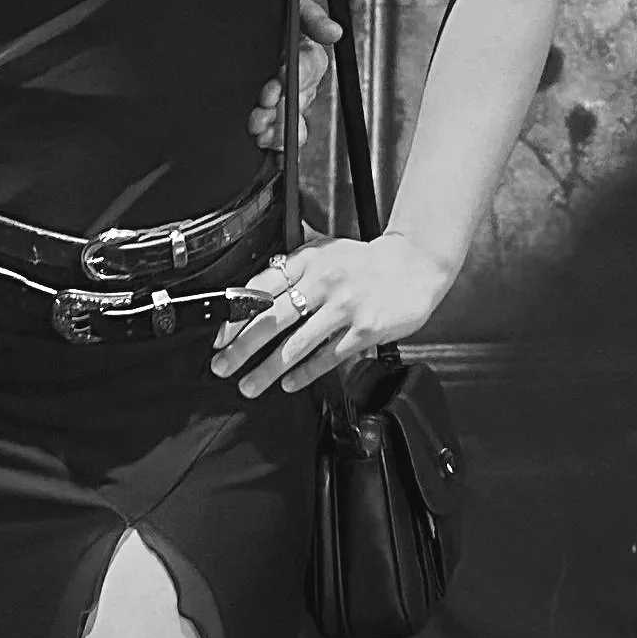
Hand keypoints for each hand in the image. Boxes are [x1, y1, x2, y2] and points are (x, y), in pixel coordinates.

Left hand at [209, 230, 451, 398]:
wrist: (416, 265)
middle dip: (242, 348)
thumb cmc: (366, 263)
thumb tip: (253, 294)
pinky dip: (304, 373)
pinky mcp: (365, 329)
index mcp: (309, 260)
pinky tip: (288, 383)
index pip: (261, 289)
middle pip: (272, 319)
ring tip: (249, 385)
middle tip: (223, 366)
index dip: (236, 317)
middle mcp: (324, 281)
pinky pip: (328, 356)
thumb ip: (294, 269)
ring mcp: (345, 307)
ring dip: (267, 369)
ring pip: (296, 344)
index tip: (221, 338)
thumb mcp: (326, 251)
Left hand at [246, 0, 339, 157]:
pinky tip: (264, 145)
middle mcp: (298, 79)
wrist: (225, 24)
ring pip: (293, 122)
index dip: (298, 75)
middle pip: (301, 99)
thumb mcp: (288, 5)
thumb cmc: (264, 14)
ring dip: (277, 128)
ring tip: (257, 128)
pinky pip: (283, 140)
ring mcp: (284, 101)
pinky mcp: (271, 120)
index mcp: (304, 51)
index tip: (279, 78)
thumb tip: (335, 32)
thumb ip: (310, 17)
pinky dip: (277, 146)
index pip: (311, 66)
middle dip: (281, 107)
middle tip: (261, 108)